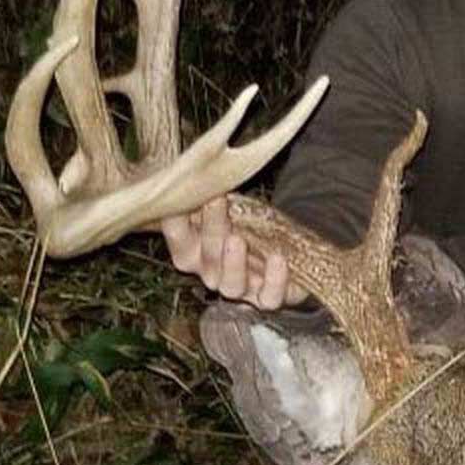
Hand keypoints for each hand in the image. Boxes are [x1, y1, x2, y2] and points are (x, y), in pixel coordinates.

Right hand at [161, 196, 307, 309]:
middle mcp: (212, 274)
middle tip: (216, 200)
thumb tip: (197, 165)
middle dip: (210, 228)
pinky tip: (278, 259)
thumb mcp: (232, 209)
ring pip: (229, 285)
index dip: (175, 223)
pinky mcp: (268, 299)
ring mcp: (240, 289)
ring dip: (232, 263)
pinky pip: (269, 298)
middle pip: (204, 258)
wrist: (289, 253)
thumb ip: (213, 196)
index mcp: (196, 252)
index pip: (178, 240)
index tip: (180, 198)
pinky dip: (274, 280)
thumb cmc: (250, 227)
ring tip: (237, 239)